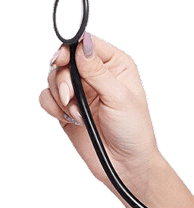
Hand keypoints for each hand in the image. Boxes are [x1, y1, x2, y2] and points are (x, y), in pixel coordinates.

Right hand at [40, 33, 162, 194]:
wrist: (125, 164)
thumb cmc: (132, 130)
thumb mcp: (119, 98)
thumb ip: (98, 71)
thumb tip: (82, 43)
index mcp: (116, 64)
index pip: (87, 43)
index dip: (70, 48)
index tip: (60, 60)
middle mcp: (96, 73)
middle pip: (64, 59)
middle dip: (62, 78)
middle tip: (70, 96)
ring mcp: (80, 90)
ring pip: (52, 78)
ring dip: (61, 97)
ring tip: (79, 115)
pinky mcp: (67, 107)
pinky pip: (46, 98)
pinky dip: (54, 108)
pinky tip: (73, 120)